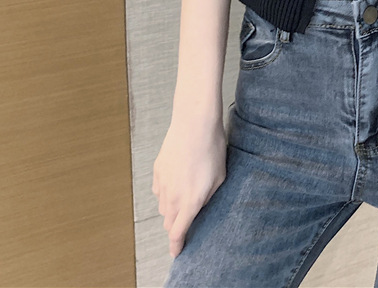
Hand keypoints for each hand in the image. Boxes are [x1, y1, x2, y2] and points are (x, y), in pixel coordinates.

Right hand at [152, 116, 226, 257]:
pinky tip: (177, 180)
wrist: (194, 123)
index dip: (176, 246)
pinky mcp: (157, 171)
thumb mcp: (220, 177)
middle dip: (176, 227)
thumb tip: (200, 205)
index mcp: (190, 202)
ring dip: (172, 208)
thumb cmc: (212, 148)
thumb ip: (208, 197)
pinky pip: (159, 190)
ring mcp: (163, 184)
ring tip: (186, 194)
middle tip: (187, 220)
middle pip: (169, 223)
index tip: (177, 252)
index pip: (178, 234)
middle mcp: (173, 197)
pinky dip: (166, 192)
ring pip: (163, 207)